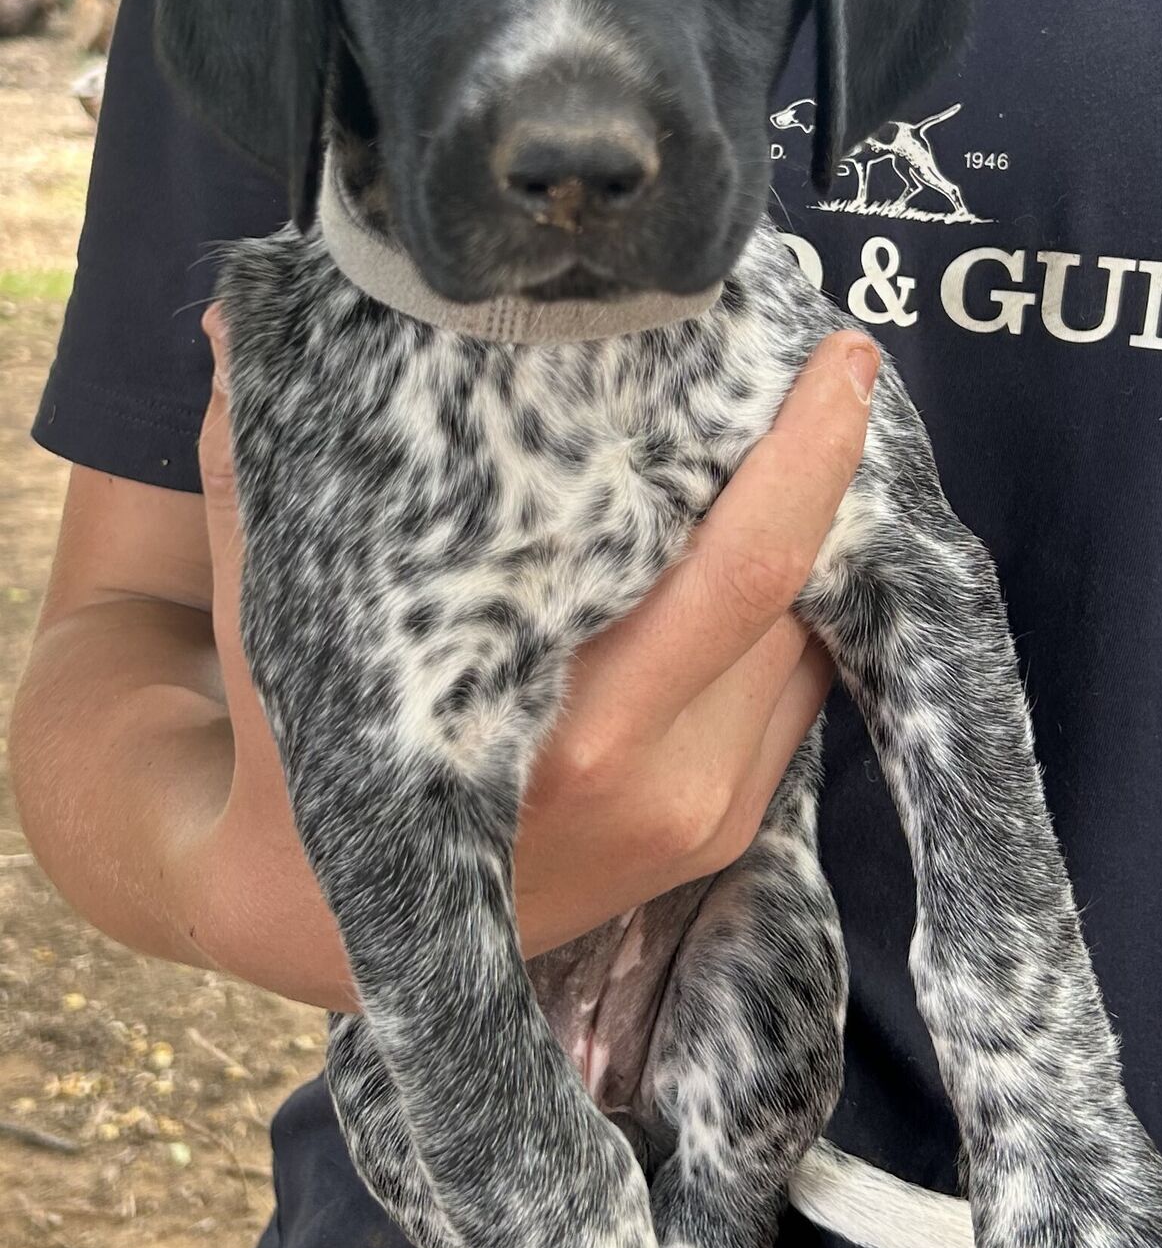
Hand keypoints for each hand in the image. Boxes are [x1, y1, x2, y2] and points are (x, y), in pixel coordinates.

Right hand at [194, 310, 877, 993]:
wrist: (316, 929)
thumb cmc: (299, 752)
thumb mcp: (271, 610)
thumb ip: (261, 466)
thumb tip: (238, 318)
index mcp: (573, 735)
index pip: (744, 573)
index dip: (807, 460)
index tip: (838, 357)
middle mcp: (660, 787)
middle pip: (798, 599)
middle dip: (825, 476)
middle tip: (828, 367)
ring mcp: (701, 822)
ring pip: (807, 646)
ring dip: (815, 545)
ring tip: (793, 438)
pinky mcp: (721, 838)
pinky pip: (792, 697)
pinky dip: (788, 616)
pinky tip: (758, 545)